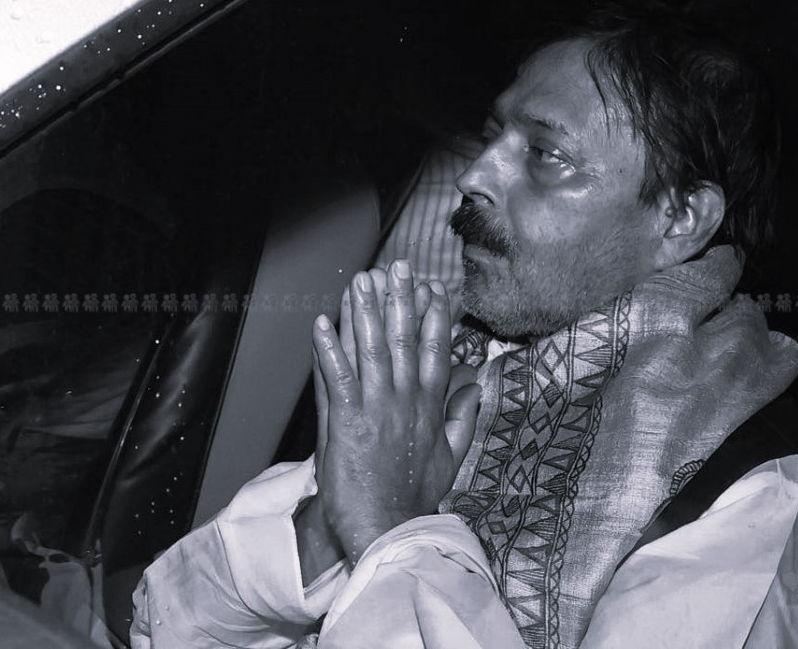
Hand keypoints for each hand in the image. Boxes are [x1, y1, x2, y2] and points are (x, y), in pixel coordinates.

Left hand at [297, 265, 433, 582]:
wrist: (387, 531)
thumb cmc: (415, 499)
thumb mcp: (451, 458)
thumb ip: (463, 418)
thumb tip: (477, 387)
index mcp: (430, 408)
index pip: (436, 350)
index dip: (433, 315)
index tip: (433, 286)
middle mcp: (406, 401)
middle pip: (404, 340)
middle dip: (399, 300)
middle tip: (397, 267)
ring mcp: (377, 409)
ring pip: (370, 350)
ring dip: (363, 312)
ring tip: (360, 281)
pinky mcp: (347, 422)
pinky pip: (336, 377)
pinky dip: (327, 349)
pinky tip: (321, 323)